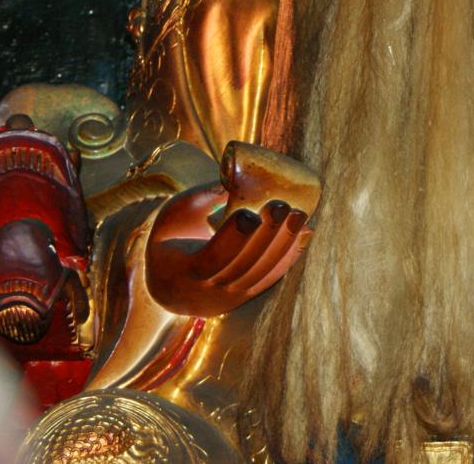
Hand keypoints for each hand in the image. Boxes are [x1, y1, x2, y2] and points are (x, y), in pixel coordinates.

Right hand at [146, 186, 311, 315]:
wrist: (168, 285)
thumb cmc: (172, 239)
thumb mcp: (176, 214)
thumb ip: (204, 197)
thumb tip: (238, 176)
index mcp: (184, 271)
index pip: (213, 257)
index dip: (233, 237)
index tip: (250, 213)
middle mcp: (209, 291)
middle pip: (244, 266)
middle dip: (267, 235)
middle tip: (282, 206)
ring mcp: (230, 298)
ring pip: (262, 274)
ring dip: (284, 244)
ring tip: (300, 216)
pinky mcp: (247, 296)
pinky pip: (272, 278)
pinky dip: (290, 256)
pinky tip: (305, 233)